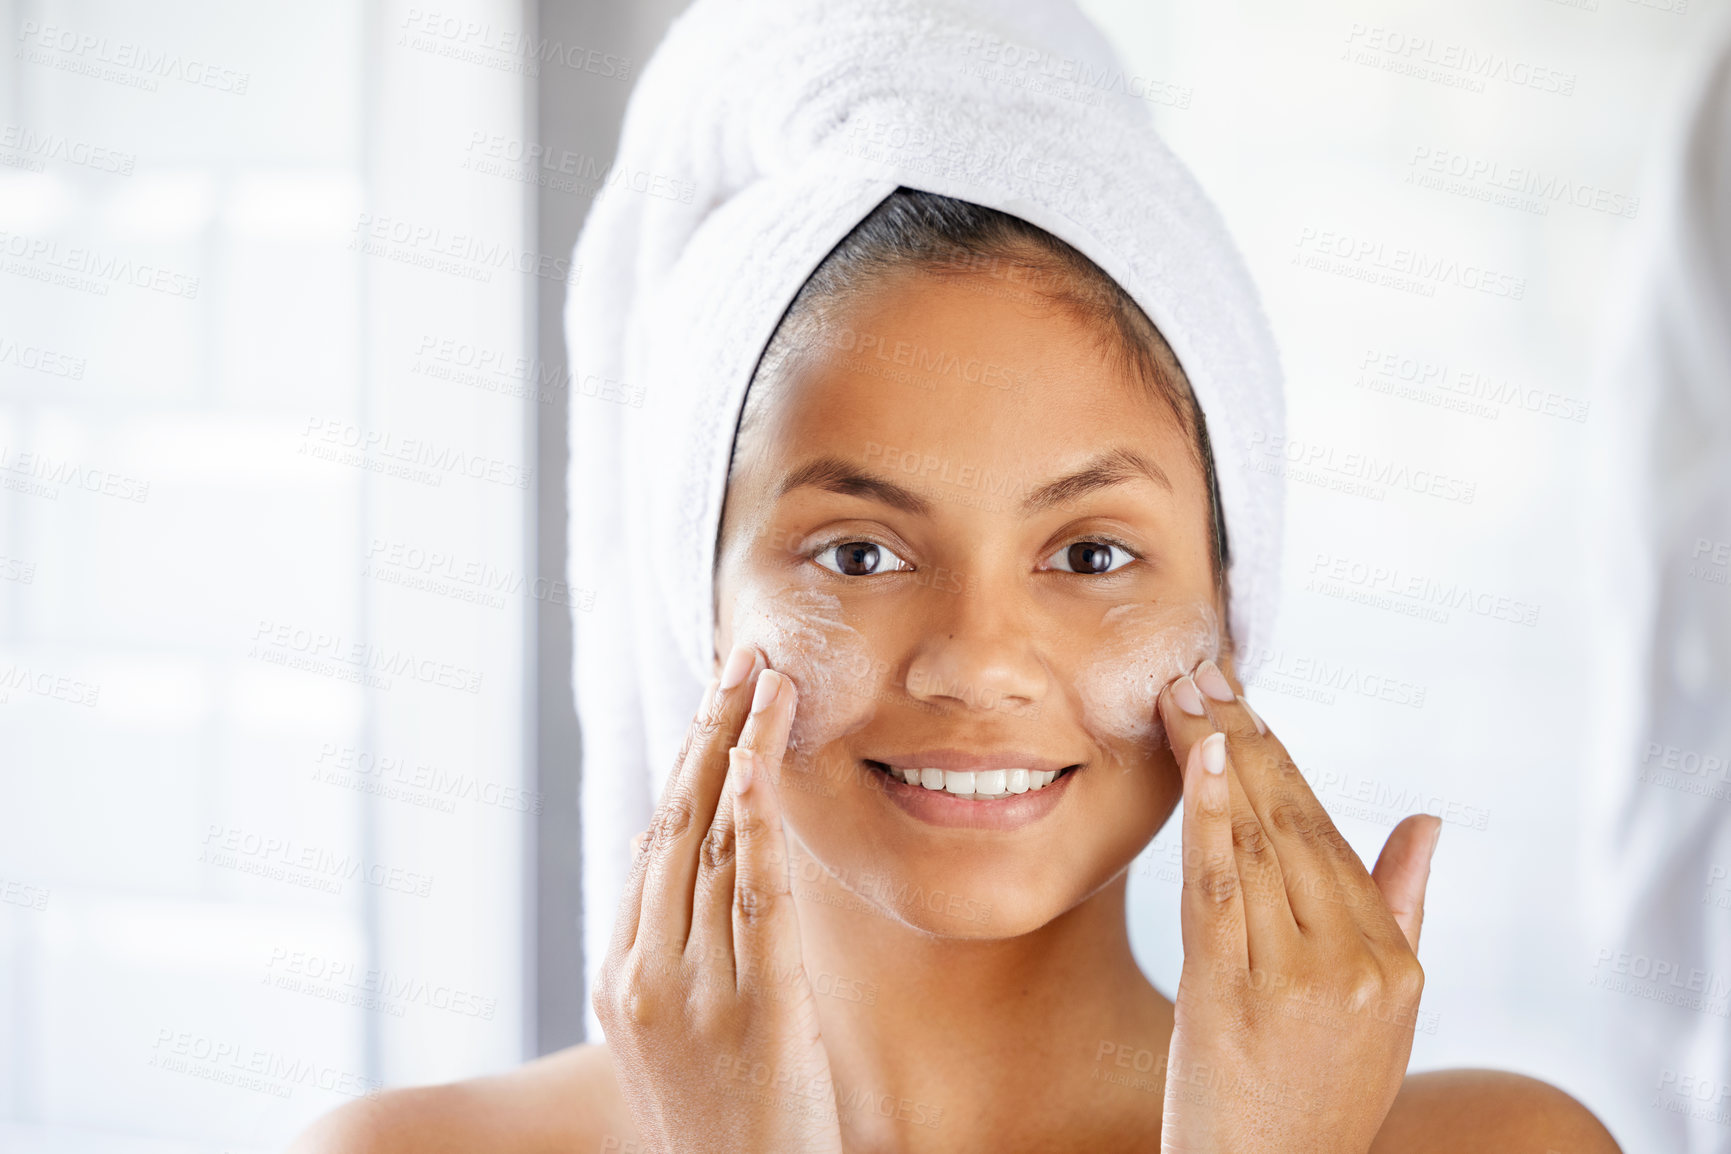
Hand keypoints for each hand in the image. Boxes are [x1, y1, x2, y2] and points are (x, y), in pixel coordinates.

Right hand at [593, 645, 843, 1153]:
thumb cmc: (721, 1128)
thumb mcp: (678, 1038)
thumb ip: (678, 955)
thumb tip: (678, 866)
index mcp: (619, 977)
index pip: (651, 846)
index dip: (686, 765)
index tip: (713, 706)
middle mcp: (641, 971)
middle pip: (673, 823)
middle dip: (706, 730)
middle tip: (737, 657)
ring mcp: (691, 986)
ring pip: (711, 838)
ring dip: (739, 746)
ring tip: (765, 676)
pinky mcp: (755, 1002)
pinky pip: (755, 886)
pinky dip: (758, 811)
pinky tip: (766, 753)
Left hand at [1155, 659, 1440, 1153]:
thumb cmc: (1317, 1093)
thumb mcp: (1386, 1011)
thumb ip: (1401, 906)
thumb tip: (1428, 821)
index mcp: (1392, 960)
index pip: (1329, 835)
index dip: (1283, 760)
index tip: (1245, 701)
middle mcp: (1354, 963)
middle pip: (1293, 825)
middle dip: (1247, 739)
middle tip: (1205, 673)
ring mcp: (1294, 979)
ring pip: (1256, 844)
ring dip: (1219, 759)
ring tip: (1188, 697)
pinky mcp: (1230, 996)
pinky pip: (1219, 889)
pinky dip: (1211, 818)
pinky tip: (1203, 760)